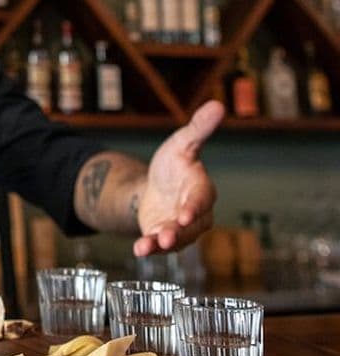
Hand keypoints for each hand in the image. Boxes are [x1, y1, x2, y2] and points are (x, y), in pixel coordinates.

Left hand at [133, 100, 224, 256]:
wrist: (155, 186)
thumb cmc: (174, 164)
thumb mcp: (181, 143)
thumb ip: (198, 128)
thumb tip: (218, 104)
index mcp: (201, 189)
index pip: (201, 199)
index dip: (194, 206)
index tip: (185, 214)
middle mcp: (195, 213)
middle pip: (190, 226)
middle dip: (178, 232)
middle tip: (166, 237)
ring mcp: (180, 229)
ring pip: (176, 240)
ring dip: (162, 244)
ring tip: (147, 247)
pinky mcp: (164, 237)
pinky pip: (159, 246)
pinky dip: (149, 248)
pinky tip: (139, 250)